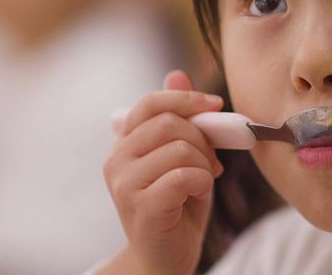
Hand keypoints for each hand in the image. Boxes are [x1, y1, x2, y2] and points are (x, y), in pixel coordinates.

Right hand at [101, 70, 223, 274]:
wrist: (165, 258)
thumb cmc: (177, 205)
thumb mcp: (182, 156)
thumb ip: (180, 119)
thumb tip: (178, 75)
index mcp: (124, 143)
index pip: (150, 103)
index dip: (186, 99)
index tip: (215, 104)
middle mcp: (116, 160)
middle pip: (170, 123)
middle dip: (202, 139)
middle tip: (211, 161)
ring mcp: (124, 184)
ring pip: (180, 148)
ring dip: (204, 164)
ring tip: (200, 182)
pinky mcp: (140, 206)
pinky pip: (183, 175)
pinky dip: (201, 182)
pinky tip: (195, 195)